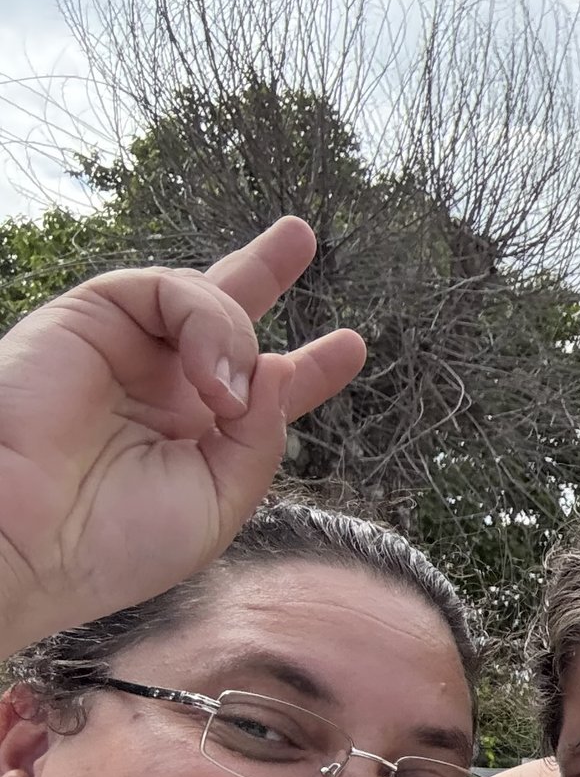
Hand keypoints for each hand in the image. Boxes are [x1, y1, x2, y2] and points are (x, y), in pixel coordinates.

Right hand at [0, 216, 366, 656]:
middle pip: (222, 315)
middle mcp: (160, 387)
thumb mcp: (218, 501)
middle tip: (299, 235)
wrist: (28, 539)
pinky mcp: (88, 317)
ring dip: (235, 340)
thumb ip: (260, 438)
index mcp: (194, 436)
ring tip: (225, 398)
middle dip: (262, 270)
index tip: (350, 345)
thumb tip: (281, 366)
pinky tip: (208, 377)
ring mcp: (125, 350)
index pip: (259, 391)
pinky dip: (206, 324)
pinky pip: (165, 288)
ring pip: (207, 300)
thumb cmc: (112, 541)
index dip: (309, 368)